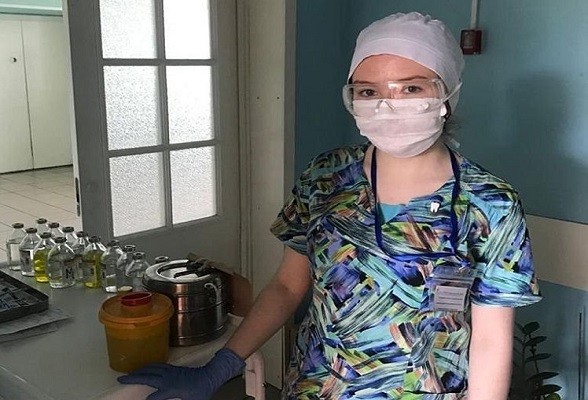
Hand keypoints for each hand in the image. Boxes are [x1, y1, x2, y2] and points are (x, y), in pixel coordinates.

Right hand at [117, 348, 245, 399]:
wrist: (210, 376)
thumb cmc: (201, 391)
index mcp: (171, 388)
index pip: (155, 397)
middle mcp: (168, 378)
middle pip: (148, 377)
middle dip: (133, 378)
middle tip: (121, 379)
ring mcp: (171, 372)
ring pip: (151, 369)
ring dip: (140, 370)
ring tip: (130, 373)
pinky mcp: (173, 368)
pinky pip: (158, 365)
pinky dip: (149, 366)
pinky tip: (146, 368)